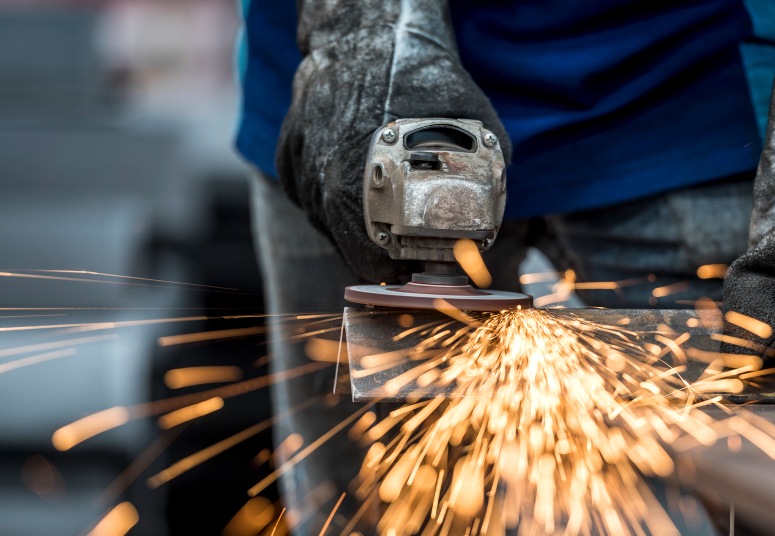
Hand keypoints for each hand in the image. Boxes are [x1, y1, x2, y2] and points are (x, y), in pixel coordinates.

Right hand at [275, 0, 509, 283]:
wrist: (365, 30)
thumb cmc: (417, 74)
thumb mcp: (471, 126)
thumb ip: (483, 180)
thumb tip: (490, 220)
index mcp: (353, 192)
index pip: (372, 262)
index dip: (400, 266)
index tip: (416, 261)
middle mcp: (317, 188)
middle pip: (349, 247)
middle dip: (381, 245)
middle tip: (408, 235)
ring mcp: (296, 172)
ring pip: (328, 224)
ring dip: (356, 220)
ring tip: (385, 198)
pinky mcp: (284, 157)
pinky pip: (310, 196)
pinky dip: (333, 194)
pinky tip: (357, 175)